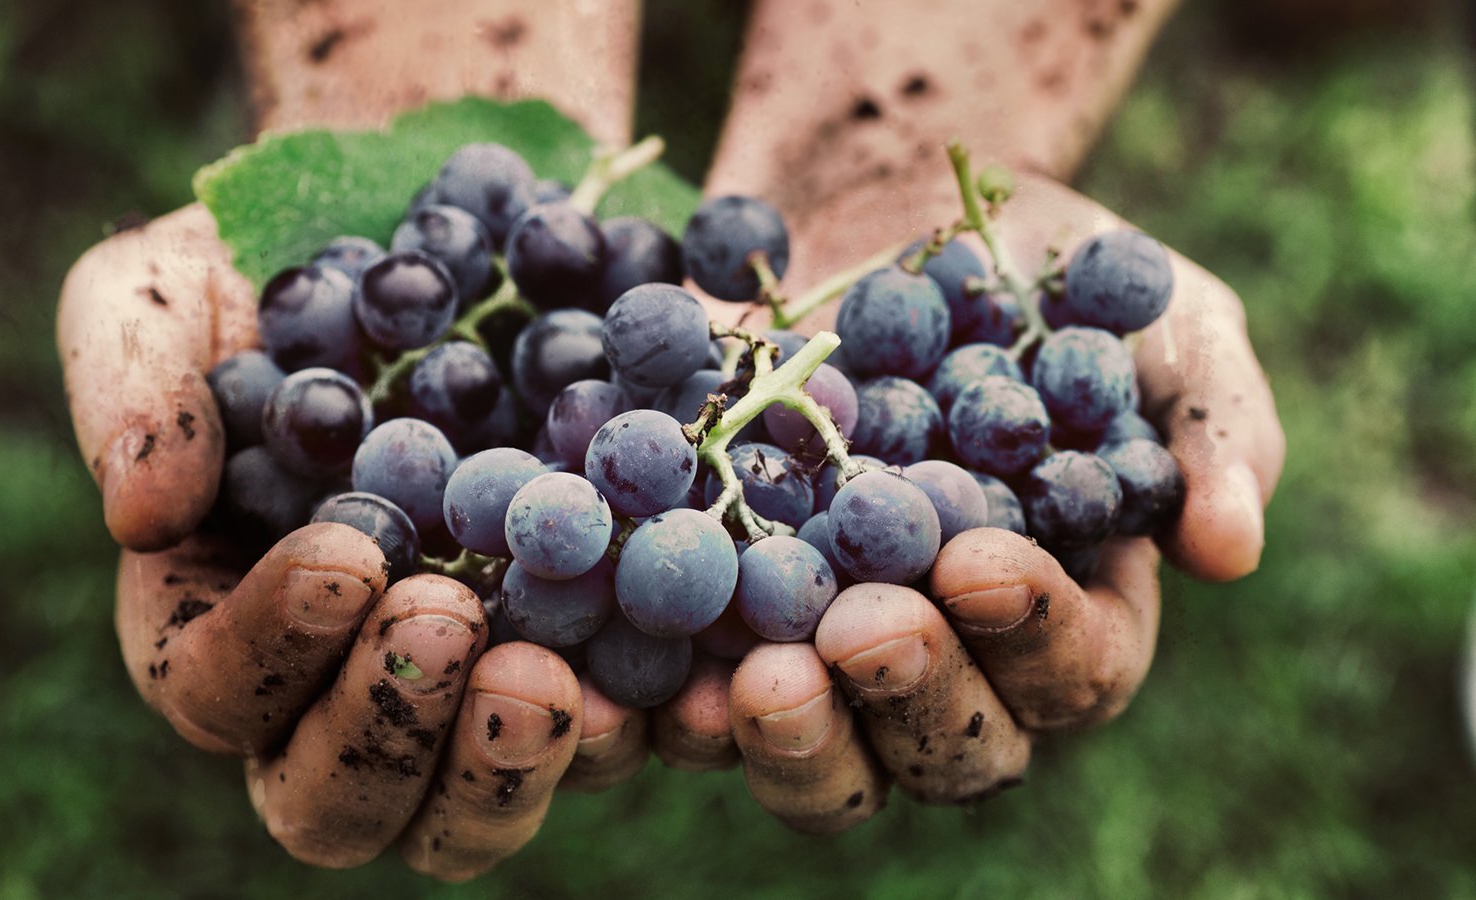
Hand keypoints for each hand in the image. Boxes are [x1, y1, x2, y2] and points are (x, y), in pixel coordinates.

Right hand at [59, 207, 601, 879]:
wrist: (445, 232)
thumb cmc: (278, 269)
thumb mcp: (170, 289)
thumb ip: (132, 386)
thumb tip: (140, 513)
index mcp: (228, 621)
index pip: (218, 688)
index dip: (270, 647)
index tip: (346, 557)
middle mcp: (346, 685)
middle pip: (339, 802)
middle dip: (387, 731)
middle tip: (448, 620)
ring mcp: (474, 685)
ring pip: (471, 813)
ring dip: (508, 768)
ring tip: (555, 679)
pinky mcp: (594, 658)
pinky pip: (619, 738)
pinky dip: (652, 729)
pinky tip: (694, 680)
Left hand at [686, 172, 1285, 829]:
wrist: (885, 206)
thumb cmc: (1046, 274)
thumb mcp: (1159, 321)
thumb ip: (1211, 426)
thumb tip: (1231, 550)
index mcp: (1070, 611)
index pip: (1075, 669)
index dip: (1034, 633)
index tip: (980, 561)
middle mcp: (953, 657)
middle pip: (948, 747)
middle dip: (909, 697)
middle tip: (862, 632)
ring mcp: (830, 645)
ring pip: (823, 751)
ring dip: (790, 735)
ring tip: (750, 682)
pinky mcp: (721, 610)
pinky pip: (692, 688)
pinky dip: (663, 697)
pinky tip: (638, 672)